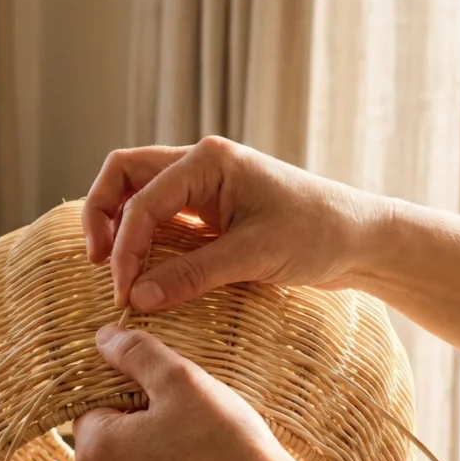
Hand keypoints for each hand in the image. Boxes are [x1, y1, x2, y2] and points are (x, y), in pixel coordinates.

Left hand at [73, 326, 343, 460]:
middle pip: (111, 443)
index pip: (93, 407)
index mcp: (96, 452)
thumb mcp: (181, 380)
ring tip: (202, 448)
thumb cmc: (223, 444)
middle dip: (142, 426)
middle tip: (188, 418)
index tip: (166, 394)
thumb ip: (137, 354)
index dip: (128, 393)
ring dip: (157, 458)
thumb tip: (103, 338)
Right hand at [82, 135, 386, 310]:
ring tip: (114, 266)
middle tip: (97, 262)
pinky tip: (143, 268)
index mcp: (208, 160)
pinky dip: (143, 238)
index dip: (125, 249)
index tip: (125, 294)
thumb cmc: (318, 234)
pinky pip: (161, 216)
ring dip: (119, 225)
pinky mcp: (212, 210)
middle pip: (125, 176)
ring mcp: (205, 186)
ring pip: (138, 193)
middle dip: (102, 216)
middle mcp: (201, 164)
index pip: (142, 200)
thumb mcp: (253, 257)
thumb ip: (192, 275)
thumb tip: (138, 299)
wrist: (363, 238)